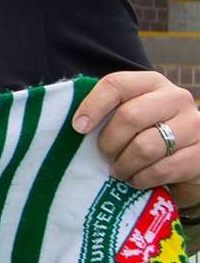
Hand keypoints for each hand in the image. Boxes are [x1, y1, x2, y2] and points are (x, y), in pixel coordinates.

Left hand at [74, 71, 199, 210]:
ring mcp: (194, 125)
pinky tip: (136, 179)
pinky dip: (142, 179)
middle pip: (129, 117)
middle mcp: (176, 98)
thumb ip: (108, 112)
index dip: (92, 106)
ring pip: (145, 147)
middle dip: (109, 142)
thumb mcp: (129, 116)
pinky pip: (161, 169)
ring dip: (124, 164)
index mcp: (152, 83)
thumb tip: (74, 124)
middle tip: (104, 155)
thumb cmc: (147, 134)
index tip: (78, 128)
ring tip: (118, 170)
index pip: (116, 84)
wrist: (188, 160)